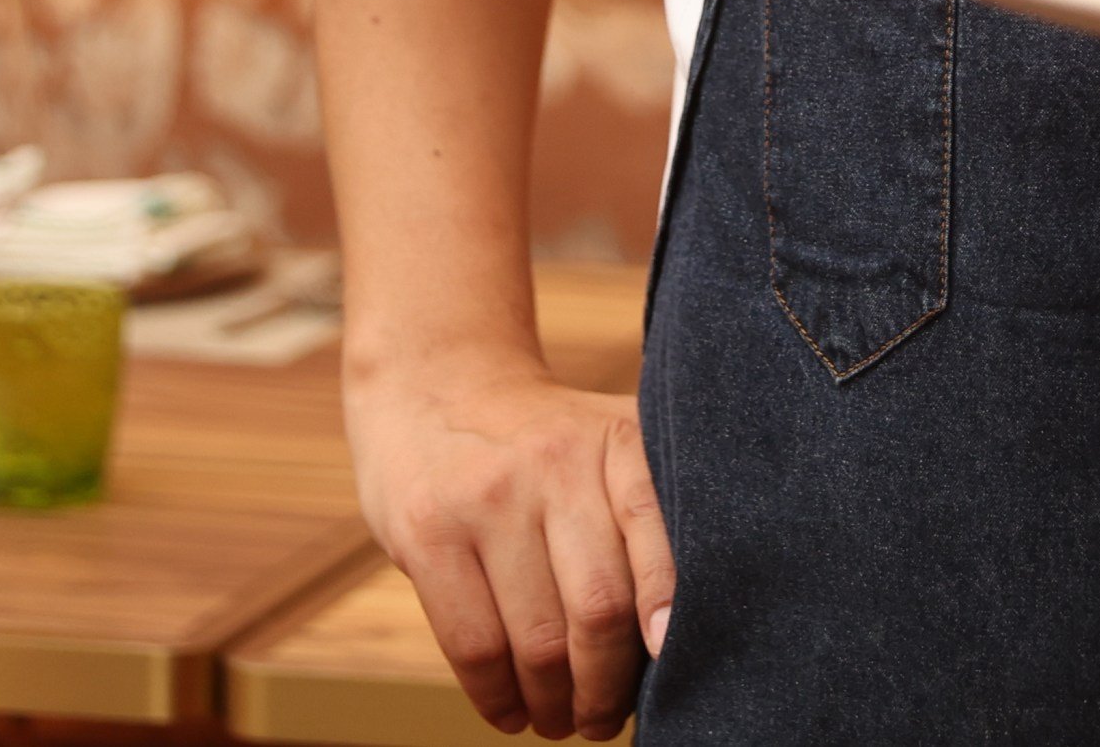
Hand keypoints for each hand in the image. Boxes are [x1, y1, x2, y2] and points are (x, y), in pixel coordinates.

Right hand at [347, 360, 672, 739]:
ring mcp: (487, 497)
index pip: (657, 533)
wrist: (435, 386)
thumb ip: (646, 513)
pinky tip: (511, 711)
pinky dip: (497, 698)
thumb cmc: (541, 444)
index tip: (669, 662)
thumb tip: (671, 638)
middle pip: (599, 607)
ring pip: (537, 639)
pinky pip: (473, 644)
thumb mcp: (605, 443)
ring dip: (553, 704)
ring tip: (559, 720)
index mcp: (616, 440)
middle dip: (607, 686)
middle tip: (605, 718)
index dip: (669, 611)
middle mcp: (556, 462)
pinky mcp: (428, 533)